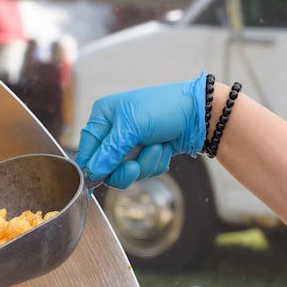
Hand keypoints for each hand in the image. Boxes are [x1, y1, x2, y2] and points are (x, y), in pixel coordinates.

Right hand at [75, 73, 207, 187]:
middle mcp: (114, 130)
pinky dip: (155, 163)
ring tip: (157, 146)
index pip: (87, 147)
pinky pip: (143, 171)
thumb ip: (110, 150)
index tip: (98, 177)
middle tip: (135, 164)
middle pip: (105, 166)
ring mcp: (131, 144)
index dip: (92, 165)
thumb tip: (92, 170)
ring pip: (126, 172)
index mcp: (104, 116)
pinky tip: (165, 148)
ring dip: (145, 164)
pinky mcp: (146, 154)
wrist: (199, 114)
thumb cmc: (164, 108)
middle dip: (125, 167)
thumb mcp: (132, 126)